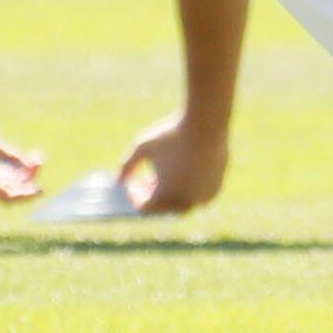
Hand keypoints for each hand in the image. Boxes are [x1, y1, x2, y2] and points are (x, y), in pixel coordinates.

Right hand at [0, 104, 42, 204]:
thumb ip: (5, 155)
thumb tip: (25, 167)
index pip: (6, 198)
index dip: (25, 197)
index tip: (42, 190)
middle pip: (9, 190)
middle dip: (27, 181)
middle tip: (41, 163)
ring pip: (6, 180)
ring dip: (23, 173)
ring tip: (39, 157)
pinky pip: (1, 171)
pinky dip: (15, 166)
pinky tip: (26, 156)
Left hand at [106, 110, 229, 214]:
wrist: (207, 124)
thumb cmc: (172, 134)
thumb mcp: (142, 146)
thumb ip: (127, 166)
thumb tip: (118, 181)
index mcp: (164, 195)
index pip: (144, 207)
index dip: (136, 195)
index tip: (134, 182)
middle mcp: (184, 202)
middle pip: (163, 208)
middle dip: (155, 196)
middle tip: (150, 180)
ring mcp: (201, 198)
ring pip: (183, 204)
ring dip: (173, 193)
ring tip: (169, 174)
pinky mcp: (215, 190)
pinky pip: (199, 198)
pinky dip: (191, 190)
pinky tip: (186, 172)